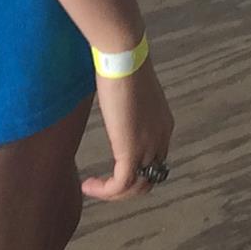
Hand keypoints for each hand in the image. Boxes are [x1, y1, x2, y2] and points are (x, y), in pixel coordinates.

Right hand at [81, 57, 174, 202]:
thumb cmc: (123, 64)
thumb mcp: (129, 92)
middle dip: (126, 187)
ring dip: (113, 192)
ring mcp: (149, 146)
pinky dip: (105, 191)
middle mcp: (161, 139)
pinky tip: (88, 185)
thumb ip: (127, 106)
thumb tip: (114, 100)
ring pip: (137, 187)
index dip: (136, 170)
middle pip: (149, 178)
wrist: (124, 57)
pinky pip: (121, 184)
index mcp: (162, 125)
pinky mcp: (132, 151)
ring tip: (92, 187)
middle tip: (103, 185)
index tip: (113, 168)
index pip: (155, 160)